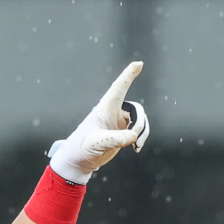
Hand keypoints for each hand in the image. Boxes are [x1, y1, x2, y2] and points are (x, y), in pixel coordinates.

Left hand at [47, 63, 148, 184]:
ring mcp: (119, 121)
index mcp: (105, 108)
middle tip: (134, 139)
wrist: (81, 159)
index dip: (129, 74)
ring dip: (142, 132)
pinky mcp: (123, 131)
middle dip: (140, 123)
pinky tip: (136, 147)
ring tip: (135, 145)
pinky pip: (139, 129)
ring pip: (140, 119)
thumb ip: (115, 139)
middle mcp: (114, 112)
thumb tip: (133, 136)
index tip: (139, 64)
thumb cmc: (83, 147)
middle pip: (136, 109)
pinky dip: (141, 137)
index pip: (119, 87)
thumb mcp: (98, 143)